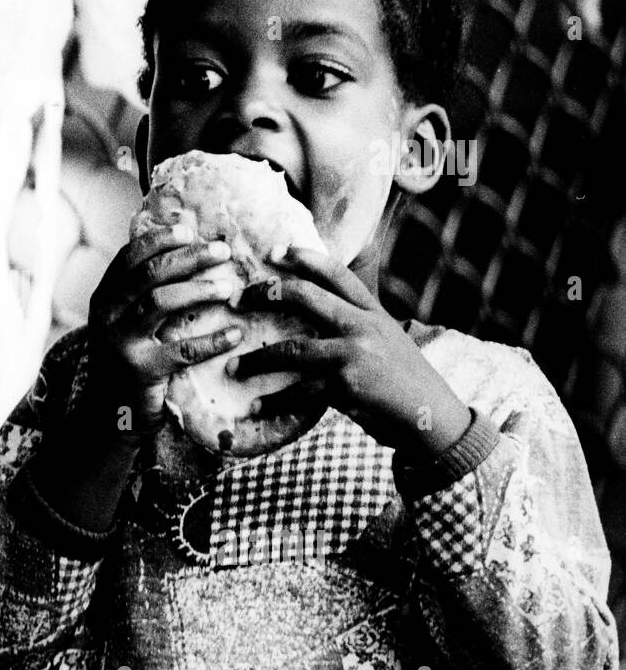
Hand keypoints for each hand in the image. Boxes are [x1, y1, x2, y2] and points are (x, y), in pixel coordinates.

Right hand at [85, 224, 241, 434]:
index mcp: (104, 297)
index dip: (160, 239)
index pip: (129, 256)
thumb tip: (187, 250)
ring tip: (228, 287)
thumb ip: (143, 292)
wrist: (110, 413)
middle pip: (149, 274)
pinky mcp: (142, 371)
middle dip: (188, 258)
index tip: (190, 230)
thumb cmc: (129, 358)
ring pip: (160, 303)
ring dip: (199, 290)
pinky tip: (236, 334)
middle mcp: (108, 316)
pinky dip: (212, 341)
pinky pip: (182, 350)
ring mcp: (122, 343)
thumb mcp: (124, 321)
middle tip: (222, 251)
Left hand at [225, 245, 470, 459]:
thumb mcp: (387, 341)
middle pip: (306, 296)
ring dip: (257, 360)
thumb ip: (356, 325)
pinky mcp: (347, 386)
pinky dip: (273, 400)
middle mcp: (363, 326)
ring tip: (233, 367)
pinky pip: (299, 391)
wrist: (435, 419)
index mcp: (372, 311)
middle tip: (235, 300)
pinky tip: (255, 407)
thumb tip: (315, 316)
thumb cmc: (404, 382)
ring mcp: (355, 354)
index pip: (336, 273)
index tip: (275, 250)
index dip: (305, 258)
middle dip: (266, 294)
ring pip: (292, 349)